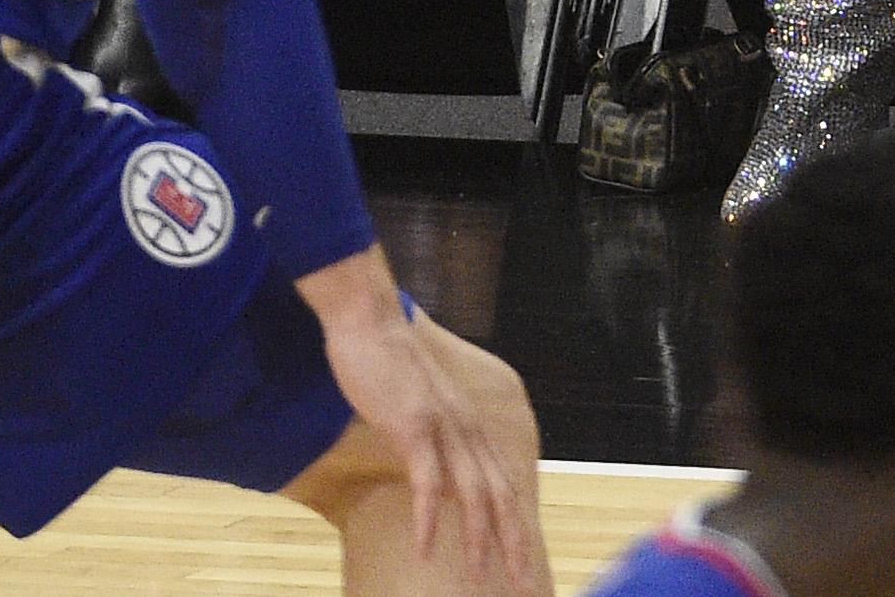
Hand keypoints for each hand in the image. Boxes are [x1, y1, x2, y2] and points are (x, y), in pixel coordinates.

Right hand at [309, 270, 539, 589]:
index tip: (523, 565)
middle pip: (502, 496)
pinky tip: (426, 549)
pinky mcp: (414, 426)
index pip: (505, 485)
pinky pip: (427, 481)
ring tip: (482, 579)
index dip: (518, 528)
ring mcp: (444, 427)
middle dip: (515, 545)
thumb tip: (437, 473)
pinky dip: (428, 518)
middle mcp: (468, 429)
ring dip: (480, 540)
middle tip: (522, 587)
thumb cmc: (390, 367)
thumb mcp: (422, 408)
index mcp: (471, 428)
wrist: (370, 324)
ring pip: (474, 493)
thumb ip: (436, 437)